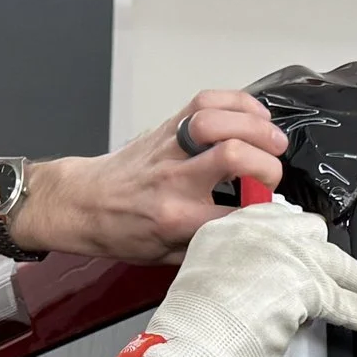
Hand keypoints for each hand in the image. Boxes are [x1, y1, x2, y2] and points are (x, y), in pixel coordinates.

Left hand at [10, 91, 285, 263]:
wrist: (82, 204)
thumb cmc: (119, 230)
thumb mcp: (164, 255)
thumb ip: (205, 247)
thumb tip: (246, 237)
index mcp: (176, 217)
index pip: (236, 212)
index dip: (264, 212)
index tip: (274, 214)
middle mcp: (174, 178)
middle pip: (233, 155)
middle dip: (268, 165)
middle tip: (274, 176)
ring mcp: (171, 148)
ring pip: (220, 120)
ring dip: (257, 127)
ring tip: (274, 141)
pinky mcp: (168, 127)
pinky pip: (206, 101)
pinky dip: (237, 102)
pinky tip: (254, 115)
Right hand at [118, 203, 356, 356]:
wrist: (190, 345)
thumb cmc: (189, 327)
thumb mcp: (205, 279)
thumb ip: (235, 270)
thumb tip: (264, 284)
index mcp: (228, 227)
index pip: (275, 218)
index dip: (296, 235)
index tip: (306, 245)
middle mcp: (260, 232)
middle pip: (312, 233)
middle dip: (327, 253)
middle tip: (337, 270)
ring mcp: (289, 255)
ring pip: (337, 263)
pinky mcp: (310, 286)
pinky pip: (345, 300)